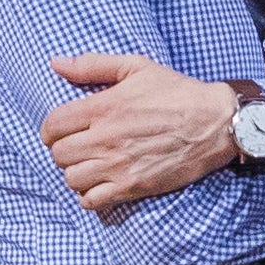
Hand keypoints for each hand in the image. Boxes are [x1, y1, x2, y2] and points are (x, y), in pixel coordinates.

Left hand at [43, 50, 251, 211]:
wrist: (215, 123)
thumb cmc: (177, 92)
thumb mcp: (136, 67)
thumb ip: (93, 65)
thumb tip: (55, 63)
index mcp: (103, 106)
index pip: (52, 125)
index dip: (49, 130)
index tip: (59, 132)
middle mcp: (105, 138)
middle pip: (58, 154)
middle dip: (63, 150)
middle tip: (78, 147)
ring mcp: (118, 165)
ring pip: (71, 178)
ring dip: (75, 173)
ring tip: (89, 165)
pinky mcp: (133, 186)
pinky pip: (92, 201)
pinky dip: (89, 196)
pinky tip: (100, 184)